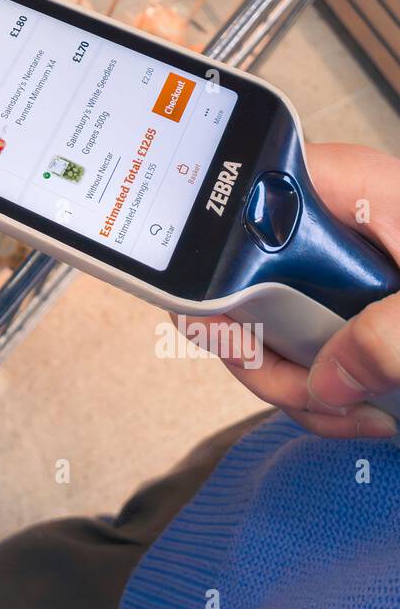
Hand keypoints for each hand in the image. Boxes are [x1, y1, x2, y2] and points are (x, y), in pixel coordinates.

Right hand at [186, 143, 399, 438]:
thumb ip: (388, 339)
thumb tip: (328, 379)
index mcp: (358, 191)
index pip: (249, 195)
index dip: (225, 260)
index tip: (236, 325)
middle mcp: (338, 224)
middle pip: (246, 281)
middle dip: (270, 355)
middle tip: (313, 396)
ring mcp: (342, 271)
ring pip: (271, 328)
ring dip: (302, 389)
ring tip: (360, 417)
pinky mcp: (355, 311)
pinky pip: (309, 353)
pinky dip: (326, 395)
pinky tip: (368, 412)